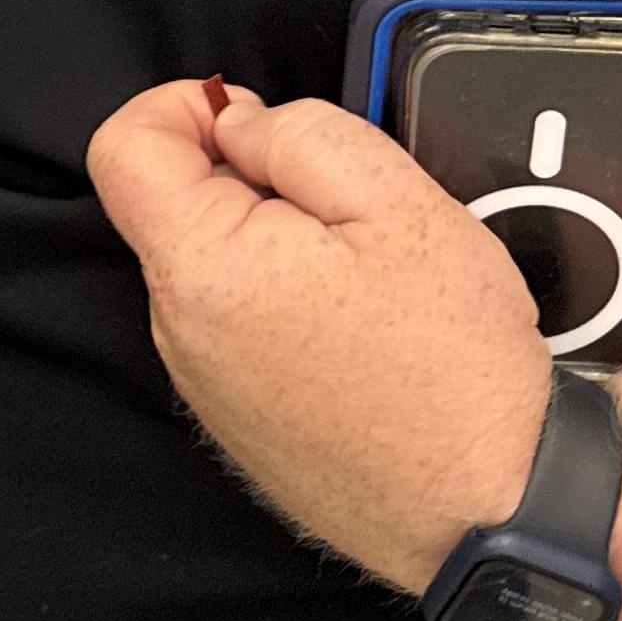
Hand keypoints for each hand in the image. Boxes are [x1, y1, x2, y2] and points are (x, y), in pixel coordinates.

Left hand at [86, 80, 554, 591]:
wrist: (499, 513)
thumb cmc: (456, 363)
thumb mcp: (397, 202)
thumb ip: (298, 135)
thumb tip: (235, 125)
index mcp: (198, 268)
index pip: (122, 147)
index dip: (183, 108)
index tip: (254, 121)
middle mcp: (179, 332)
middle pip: (172, 207)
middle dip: (245, 183)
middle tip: (346, 216)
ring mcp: (204, 387)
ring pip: (211, 268)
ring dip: (270, 247)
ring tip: (365, 282)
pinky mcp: (238, 424)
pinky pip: (235, 329)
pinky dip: (282, 306)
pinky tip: (358, 332)